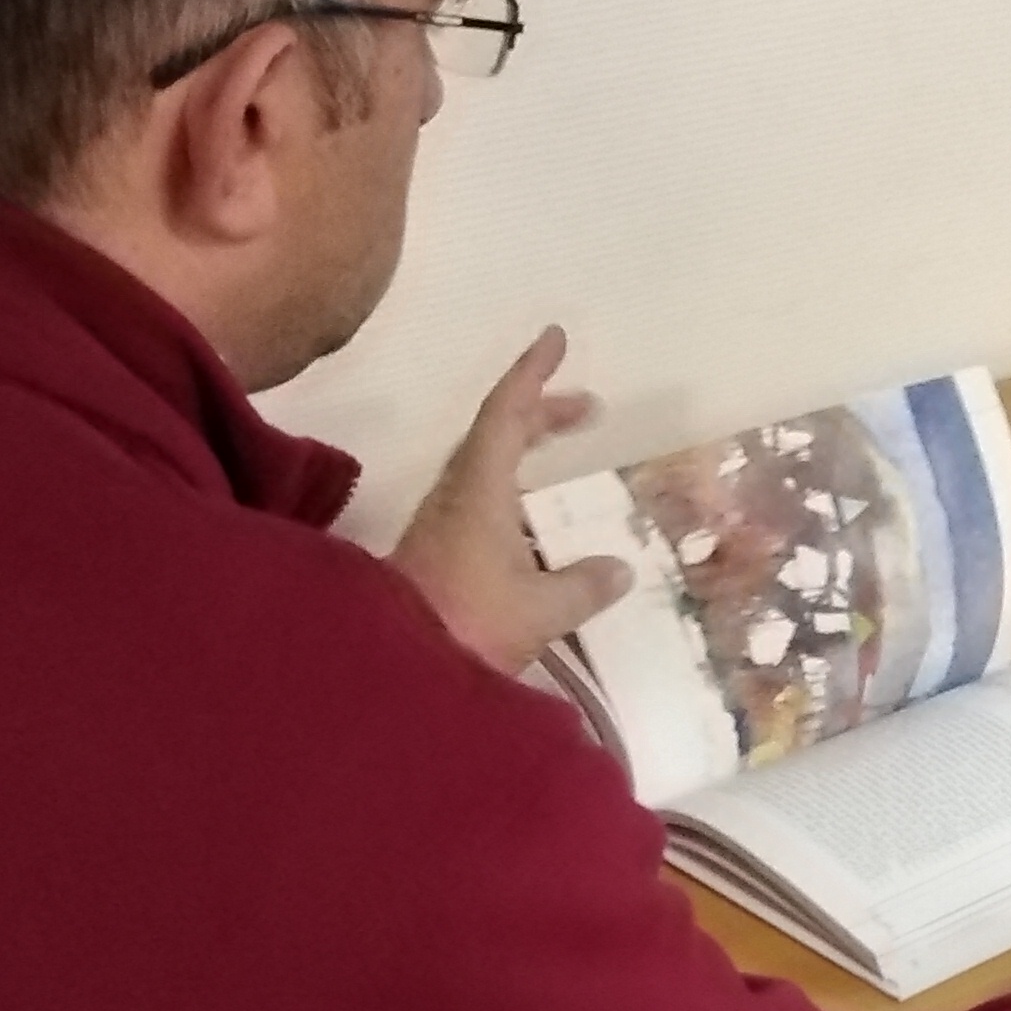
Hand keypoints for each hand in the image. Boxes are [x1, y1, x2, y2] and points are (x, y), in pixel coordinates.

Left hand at [389, 327, 635, 673]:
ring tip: (563, 454)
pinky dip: (513, 488)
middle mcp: (456, 497)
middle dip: (542, 413)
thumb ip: (583, 586)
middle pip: (497, 434)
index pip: (507, 413)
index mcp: (479, 490)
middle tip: (588, 408)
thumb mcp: (540, 610)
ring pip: (486, 467)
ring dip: (525, 450)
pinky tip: (534, 522)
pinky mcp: (437, 555)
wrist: (392, 672)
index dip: (532, 374)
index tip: (555, 338)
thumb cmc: (467, 624)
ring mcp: (442, 526)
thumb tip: (618, 568)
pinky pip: (480, 500)